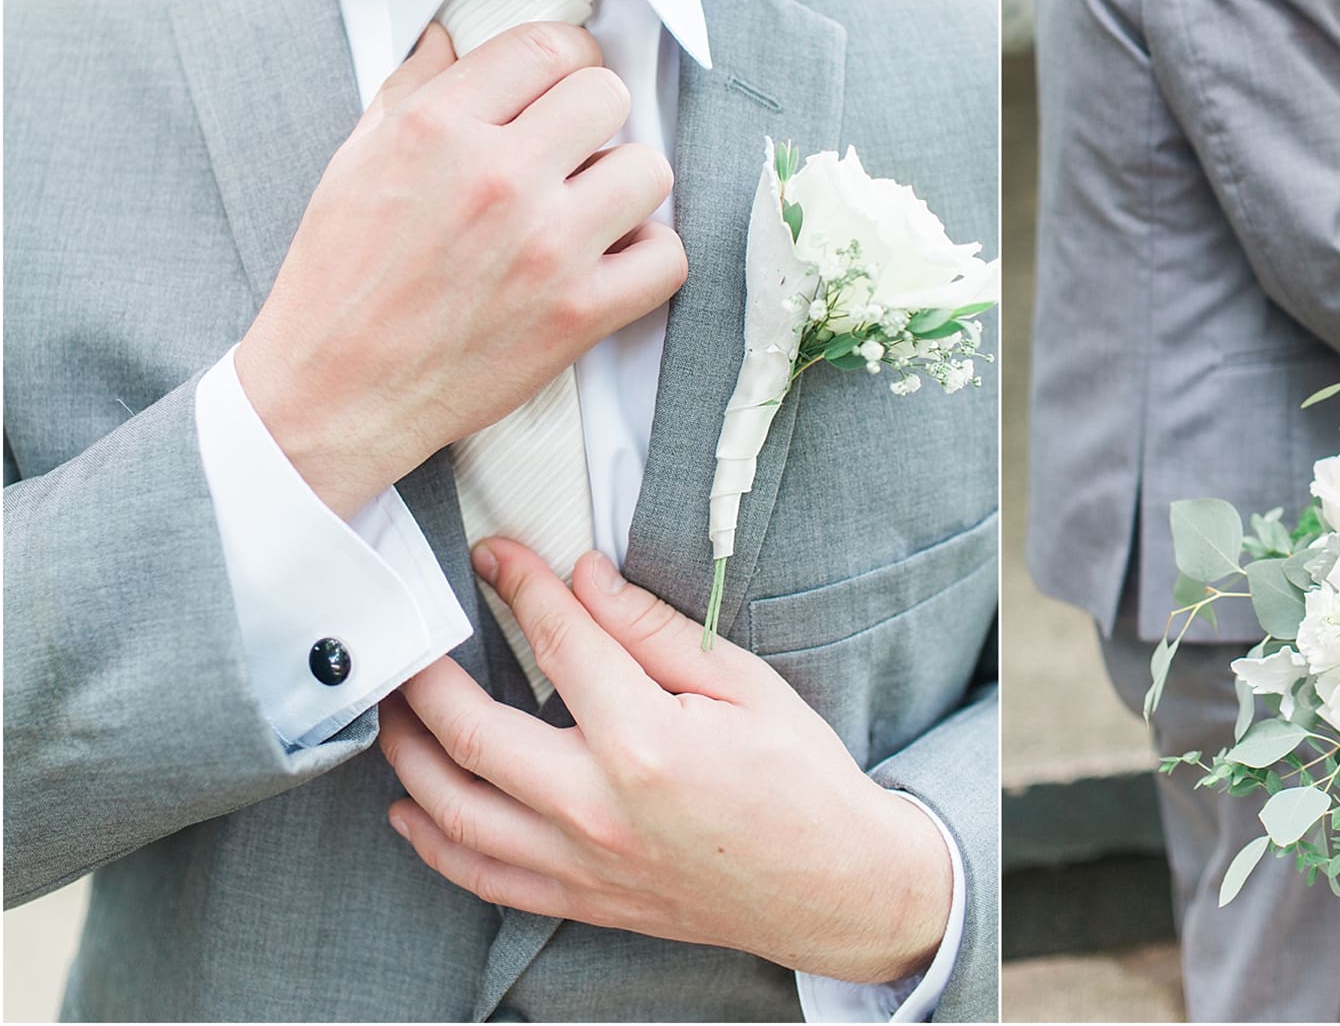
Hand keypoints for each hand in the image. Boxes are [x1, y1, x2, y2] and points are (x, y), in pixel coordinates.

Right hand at [235, 22, 686, 517]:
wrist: (334, 394)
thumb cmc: (339, 279)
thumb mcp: (355, 162)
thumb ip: (411, 91)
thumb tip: (450, 38)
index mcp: (437, 128)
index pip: (547, 45)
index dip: (565, 58)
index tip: (563, 83)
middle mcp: (498, 177)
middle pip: (607, 95)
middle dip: (594, 118)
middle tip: (572, 150)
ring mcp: (546, 247)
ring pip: (649, 169)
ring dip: (625, 185)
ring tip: (590, 207)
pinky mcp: (579, 313)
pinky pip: (667, 256)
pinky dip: (648, 258)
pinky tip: (610, 261)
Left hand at [379, 539, 952, 984]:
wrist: (834, 887)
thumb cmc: (800, 780)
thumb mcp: (744, 683)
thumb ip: (654, 630)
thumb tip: (587, 576)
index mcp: (646, 742)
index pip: (559, 642)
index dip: (520, 586)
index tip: (494, 553)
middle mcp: (597, 808)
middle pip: (472, 732)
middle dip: (428, 672)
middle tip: (410, 630)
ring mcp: (581, 863)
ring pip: (455, 811)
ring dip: (408, 755)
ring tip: (392, 708)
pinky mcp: (581, 899)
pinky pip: (480, 876)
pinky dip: (433, 842)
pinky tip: (409, 808)